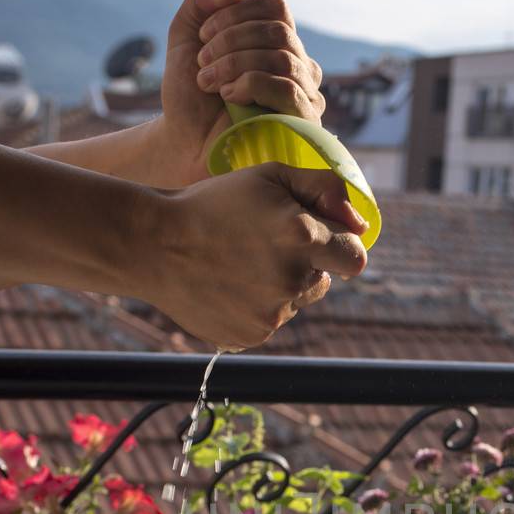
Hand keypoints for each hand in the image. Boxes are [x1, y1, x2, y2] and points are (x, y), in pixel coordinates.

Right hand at [147, 164, 366, 349]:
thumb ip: (324, 190)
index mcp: (301, 236)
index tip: (321, 240)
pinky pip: (270, 321)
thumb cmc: (214, 203)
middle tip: (262, 245)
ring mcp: (272, 314)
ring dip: (280, 285)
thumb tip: (361, 223)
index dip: (341, 246)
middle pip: (323, 279)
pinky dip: (256, 306)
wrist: (153, 244)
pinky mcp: (252, 336)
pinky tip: (228, 285)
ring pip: (295, 301)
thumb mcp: (270, 176)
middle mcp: (291, 280)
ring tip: (239, 264)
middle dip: (305, 262)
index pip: (355, 257)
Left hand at [155, 0, 324, 186]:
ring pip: (283, 59)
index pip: (276, 6)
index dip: (237, 12)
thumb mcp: (186, 33)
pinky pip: (286, 88)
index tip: (202, 35)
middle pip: (278, 31)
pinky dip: (249, 84)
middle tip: (201, 61)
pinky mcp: (303, 123)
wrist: (184, 143)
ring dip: (235, 63)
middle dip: (230, 39)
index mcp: (277, 42)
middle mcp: (298, 66)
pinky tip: (227, 96)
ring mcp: (305, 95)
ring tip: (207, 81)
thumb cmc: (190, 93)